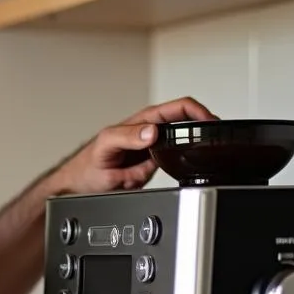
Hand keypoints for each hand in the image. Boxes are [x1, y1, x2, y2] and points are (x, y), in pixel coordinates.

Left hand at [57, 96, 215, 194]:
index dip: (198, 111)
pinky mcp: (151, 163)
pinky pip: (170, 161)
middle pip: (185, 121)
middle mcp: (149, 132)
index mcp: (141, 122)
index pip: (178, 108)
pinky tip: (179, 165)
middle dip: (200, 128)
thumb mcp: (106, 148)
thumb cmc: (87, 166)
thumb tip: (152, 131)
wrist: (79, 186)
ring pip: (180, 144)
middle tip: (214, 137)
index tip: (210, 122)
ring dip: (188, 148)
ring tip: (198, 151)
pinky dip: (176, 164)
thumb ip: (128, 138)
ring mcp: (152, 148)